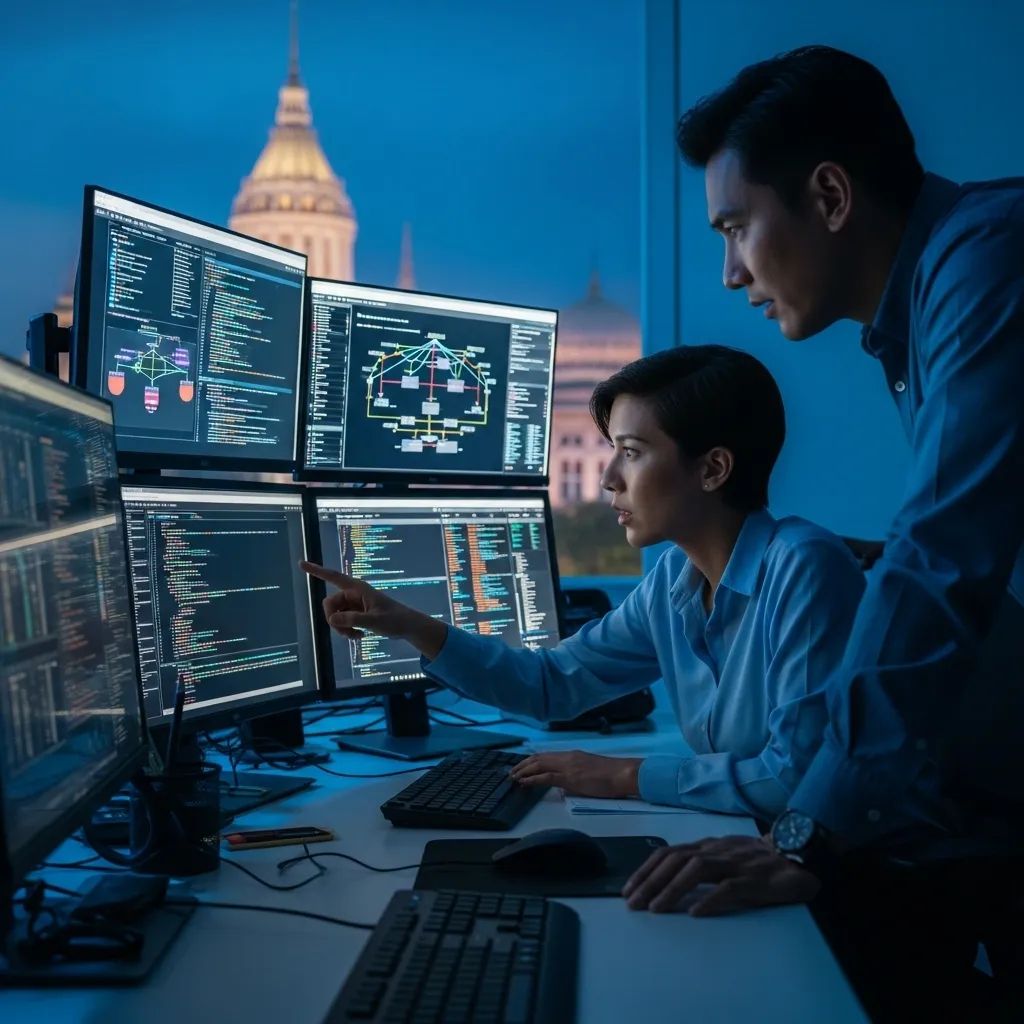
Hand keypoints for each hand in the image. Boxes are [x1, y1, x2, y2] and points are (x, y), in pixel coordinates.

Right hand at [299, 561, 446, 657]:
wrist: (406, 627)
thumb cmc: (394, 620)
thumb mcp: (374, 621)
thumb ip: (353, 620)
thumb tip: (331, 619)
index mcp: (357, 588)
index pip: (333, 577)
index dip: (316, 570)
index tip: (301, 563)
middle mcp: (352, 594)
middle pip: (329, 604)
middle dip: (334, 620)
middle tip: (348, 633)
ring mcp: (353, 604)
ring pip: (334, 616)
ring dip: (342, 629)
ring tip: (357, 636)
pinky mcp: (355, 614)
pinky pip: (341, 622)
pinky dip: (346, 631)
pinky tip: (359, 636)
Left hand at [509, 751, 640, 797]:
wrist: (622, 774)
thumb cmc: (611, 775)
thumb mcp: (589, 771)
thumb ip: (575, 774)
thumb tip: (563, 784)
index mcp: (572, 755)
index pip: (546, 755)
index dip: (532, 760)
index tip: (522, 765)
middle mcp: (567, 757)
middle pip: (539, 758)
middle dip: (523, 764)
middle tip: (512, 771)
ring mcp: (568, 766)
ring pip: (539, 765)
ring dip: (524, 770)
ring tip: (514, 777)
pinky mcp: (570, 778)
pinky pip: (546, 777)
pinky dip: (533, 778)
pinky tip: (525, 782)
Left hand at [622, 835, 819, 915]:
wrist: (799, 855)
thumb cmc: (758, 861)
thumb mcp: (724, 857)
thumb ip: (700, 864)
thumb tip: (666, 882)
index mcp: (708, 846)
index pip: (669, 852)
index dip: (646, 870)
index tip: (628, 889)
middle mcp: (717, 850)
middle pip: (677, 859)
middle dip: (651, 881)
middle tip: (633, 904)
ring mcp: (735, 862)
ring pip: (697, 869)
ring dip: (672, 888)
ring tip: (656, 909)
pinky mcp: (755, 878)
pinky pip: (730, 888)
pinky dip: (710, 898)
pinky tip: (695, 912)